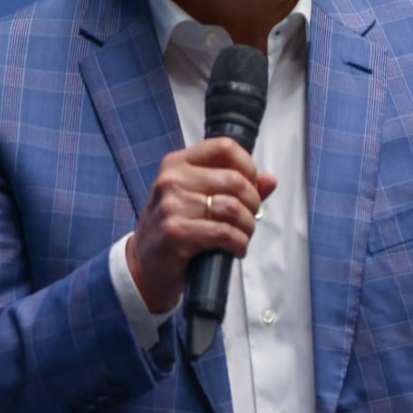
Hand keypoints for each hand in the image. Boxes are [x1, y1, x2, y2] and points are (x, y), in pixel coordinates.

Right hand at [126, 137, 276, 313]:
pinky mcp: (175, 233)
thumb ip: (234, 186)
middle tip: (250, 218)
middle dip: (253, 203)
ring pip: (232, 208)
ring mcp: (171, 206)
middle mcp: (172, 179)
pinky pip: (224, 233)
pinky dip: (239, 243)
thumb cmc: (175, 228)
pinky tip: (236, 249)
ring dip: (248, 226)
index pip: (224, 147)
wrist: (143, 266)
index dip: (248, 166)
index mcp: (178, 163)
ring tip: (243, 235)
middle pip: (234, 180)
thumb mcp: (198, 199)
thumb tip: (270, 180)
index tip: (251, 186)